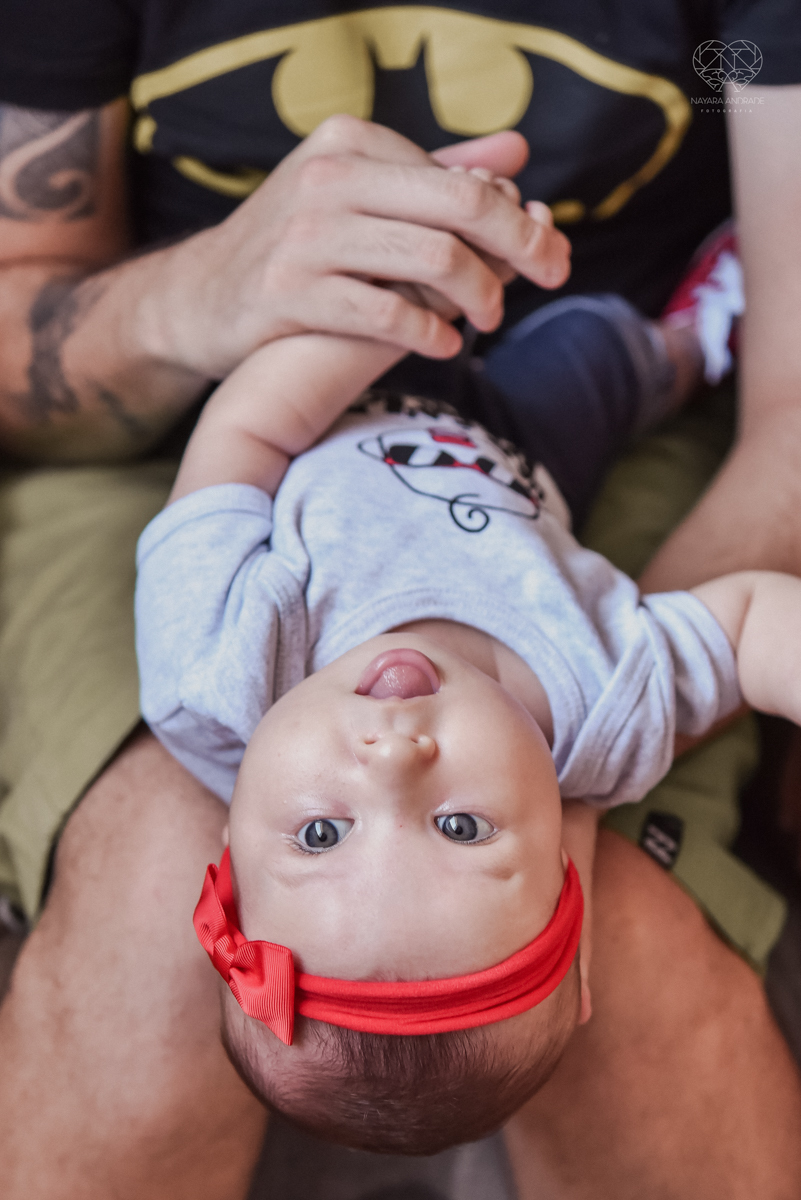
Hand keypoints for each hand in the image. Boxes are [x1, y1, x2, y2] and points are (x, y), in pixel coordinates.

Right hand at [148, 116, 570, 377]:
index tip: (548, 252)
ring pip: (432, 260)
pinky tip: (444, 344)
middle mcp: (328, 178)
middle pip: (460, 207)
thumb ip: (434, 174)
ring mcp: (306, 237)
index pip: (462, 178)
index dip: (518, 219)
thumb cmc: (296, 245)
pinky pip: (386, 315)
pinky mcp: (291, 294)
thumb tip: (516, 156)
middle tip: (553, 277)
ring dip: (480, 296)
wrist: (202, 299)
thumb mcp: (357, 193)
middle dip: (523, 246)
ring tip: (490, 320)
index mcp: (350, 141)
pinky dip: (429, 334)